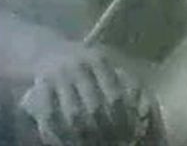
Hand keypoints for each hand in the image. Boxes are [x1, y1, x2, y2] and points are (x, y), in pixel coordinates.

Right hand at [20, 42, 148, 144]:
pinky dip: (59, 132)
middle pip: (95, 107)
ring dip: (84, 136)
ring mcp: (58, 77)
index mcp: (98, 59)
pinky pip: (50, 116)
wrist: (47, 50)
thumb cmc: (83, 61)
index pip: (115, 95)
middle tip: (113, 143)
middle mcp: (78, 66)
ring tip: (94, 145)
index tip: (130, 134)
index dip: (124, 118)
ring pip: (73, 115)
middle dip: (105, 131)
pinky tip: (68, 142)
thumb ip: (122, 79)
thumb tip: (145, 108)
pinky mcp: (41, 87)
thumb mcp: (102, 61)